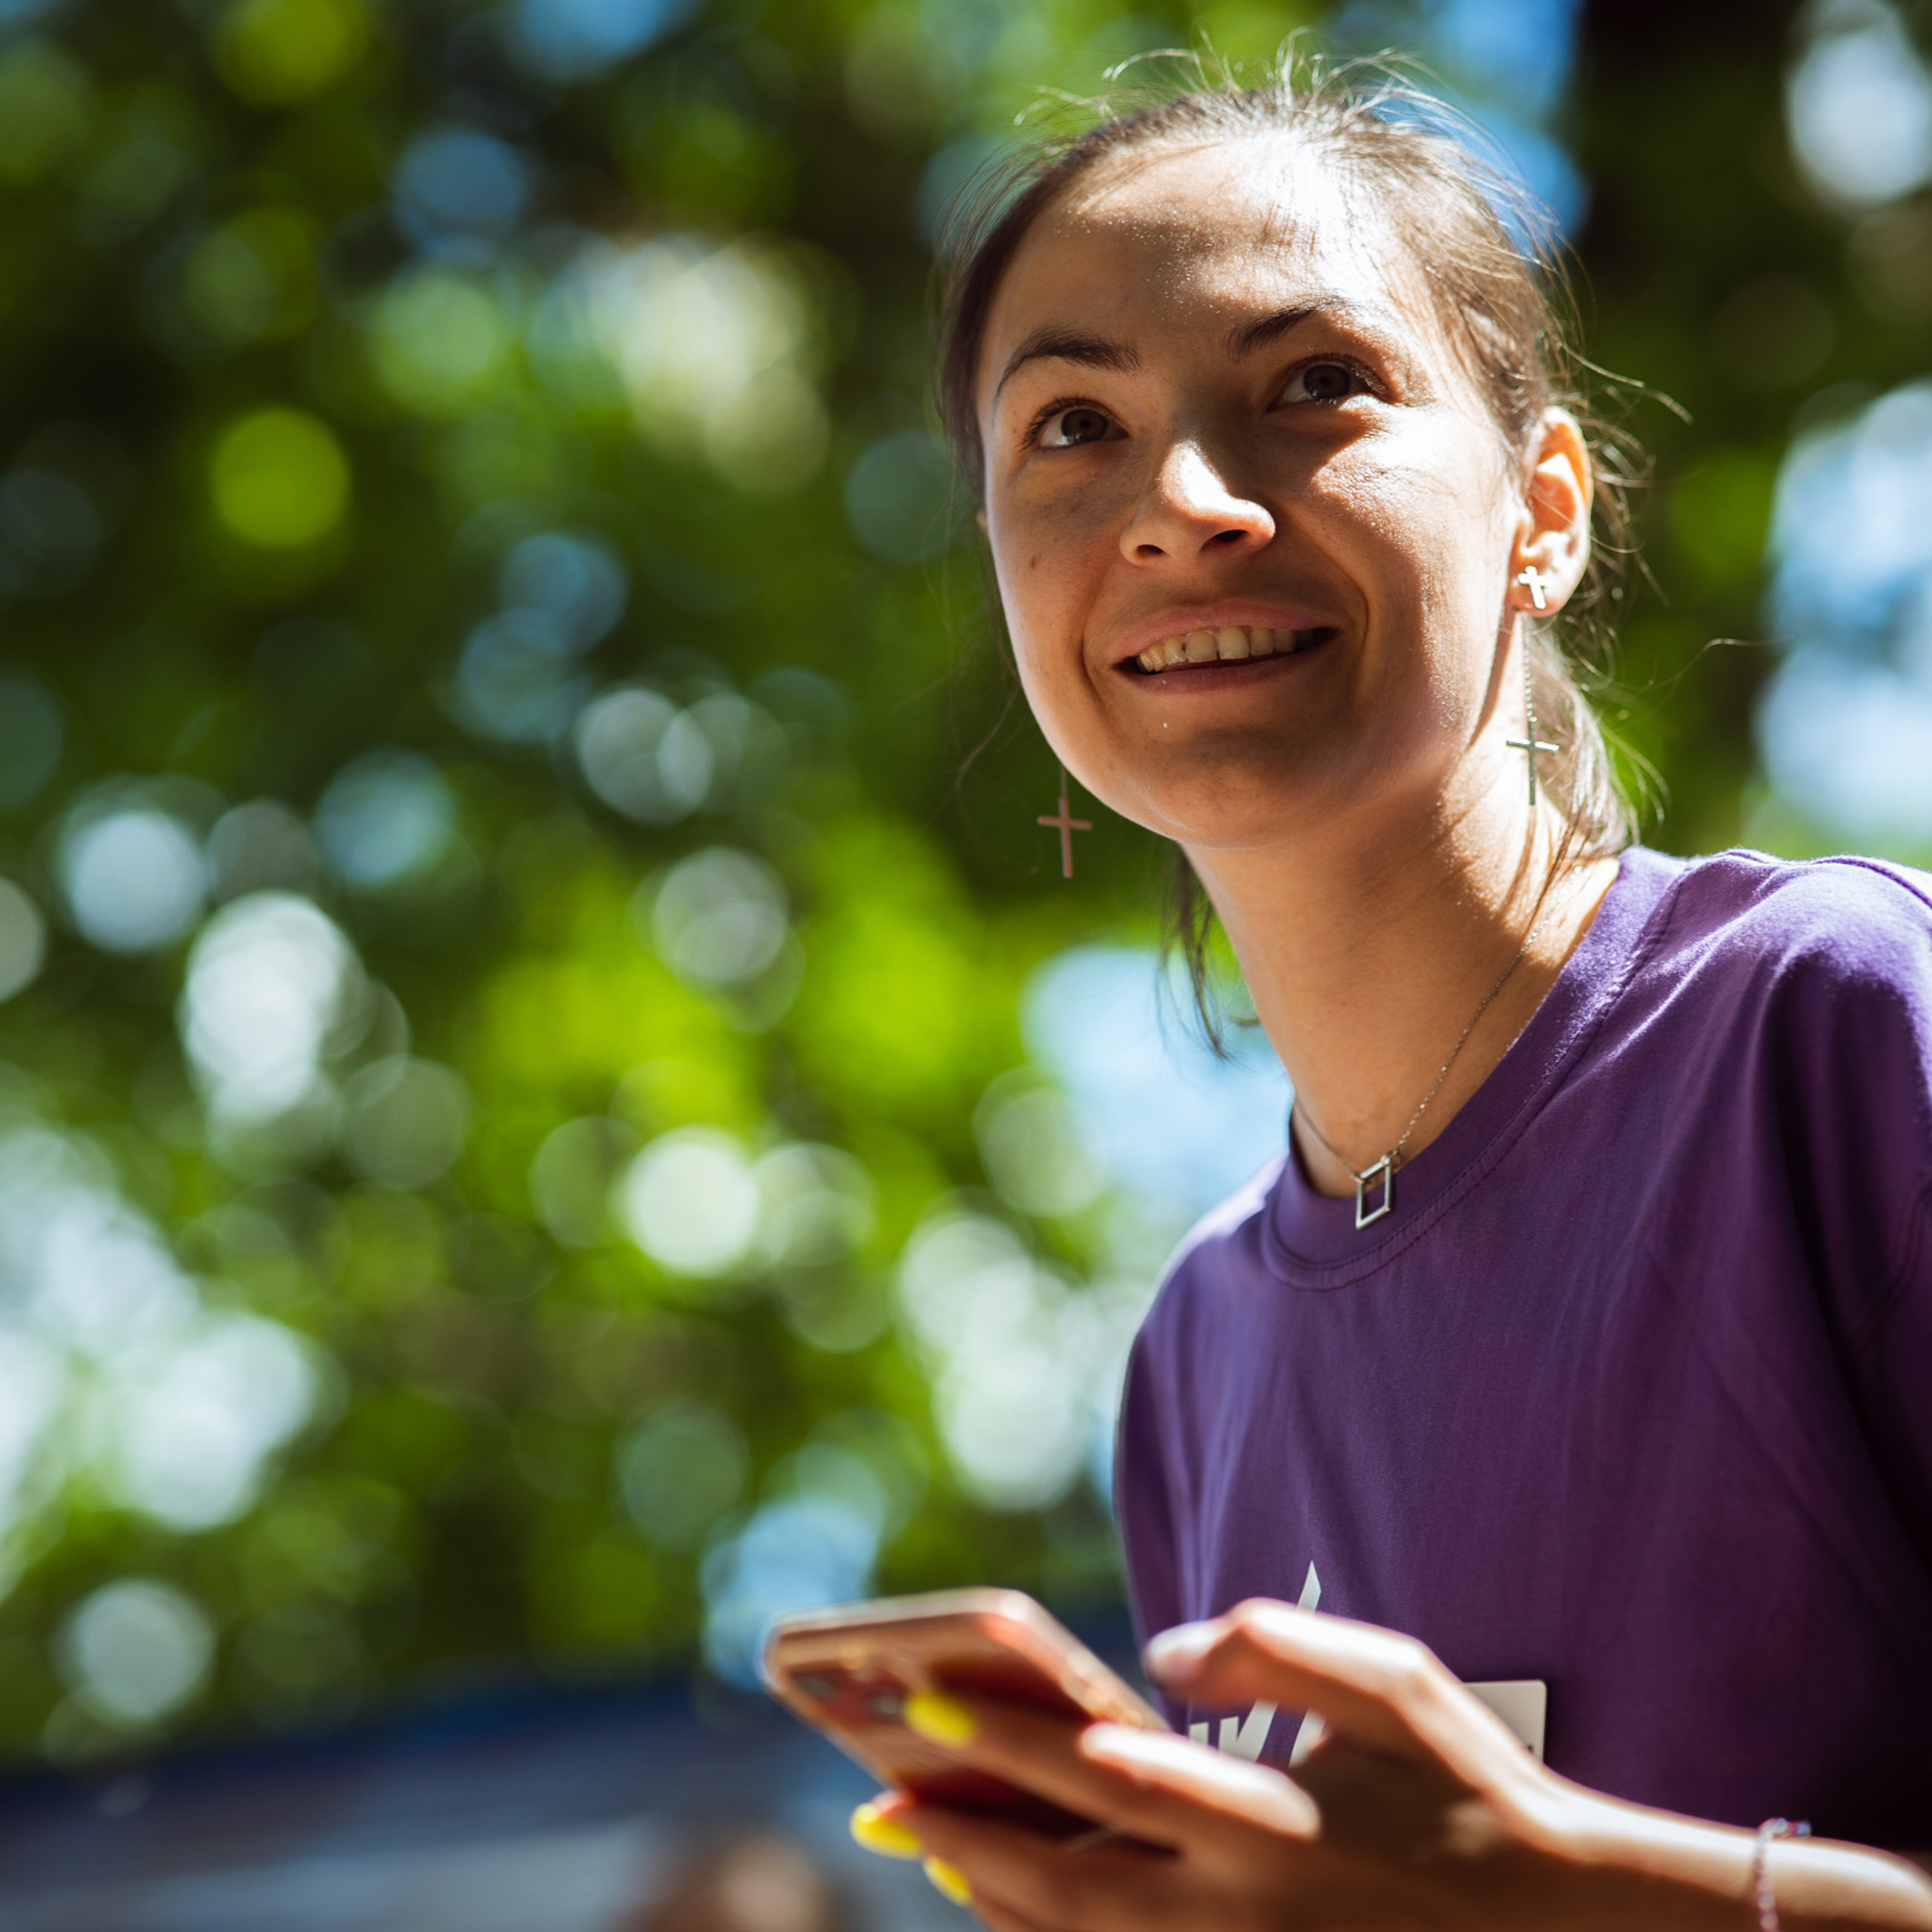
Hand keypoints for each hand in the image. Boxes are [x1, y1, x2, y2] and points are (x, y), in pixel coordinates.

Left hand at [849, 1599, 1931, 1931]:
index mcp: (1268, 1824)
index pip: (1101, 1775)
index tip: (924, 1697)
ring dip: (993, 1897)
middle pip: (1065, 1875)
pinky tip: (1012, 1907)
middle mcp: (1239, 1910)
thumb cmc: (1470, 1791)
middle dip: (963, 1828)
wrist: (1562, 1931)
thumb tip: (1157, 1647)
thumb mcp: (1392, 1684)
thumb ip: (1269, 1646)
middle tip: (877, 1790)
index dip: (1004, 1738)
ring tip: (924, 1849)